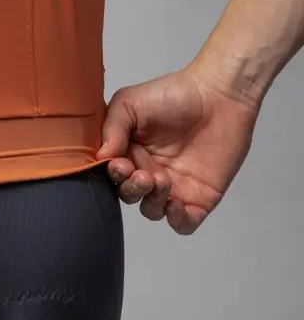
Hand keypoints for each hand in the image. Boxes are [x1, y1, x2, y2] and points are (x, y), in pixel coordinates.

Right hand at [96, 66, 259, 233]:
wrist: (217, 94)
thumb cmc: (170, 95)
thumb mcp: (129, 102)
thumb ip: (112, 127)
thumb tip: (101, 158)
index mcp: (127, 151)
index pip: (111, 174)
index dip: (112, 174)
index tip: (120, 164)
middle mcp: (147, 171)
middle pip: (129, 195)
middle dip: (131, 189)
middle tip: (143, 174)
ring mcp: (173, 186)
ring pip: (152, 210)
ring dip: (151, 201)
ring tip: (161, 180)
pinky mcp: (199, 197)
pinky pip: (183, 224)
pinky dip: (176, 221)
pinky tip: (175, 204)